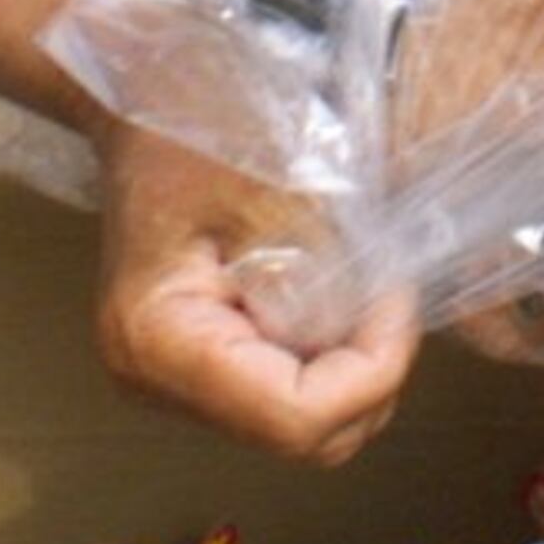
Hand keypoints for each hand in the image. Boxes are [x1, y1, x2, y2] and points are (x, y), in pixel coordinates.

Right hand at [91, 118, 417, 460]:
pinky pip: (280, 397)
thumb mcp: (274, 182)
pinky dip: (326, 364)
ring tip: (366, 297)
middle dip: (368, 379)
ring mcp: (171, 384)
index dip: (372, 374)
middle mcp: (154, 381)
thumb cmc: (195, 126)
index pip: (294, 417)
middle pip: (300, 438)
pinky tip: (334, 305)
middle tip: (392, 299)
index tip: (400, 302)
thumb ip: (327, 267)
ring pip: (297, 428)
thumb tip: (382, 330)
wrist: (144, 105)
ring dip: (351, 374)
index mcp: (158, 340)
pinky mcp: (193, 371)